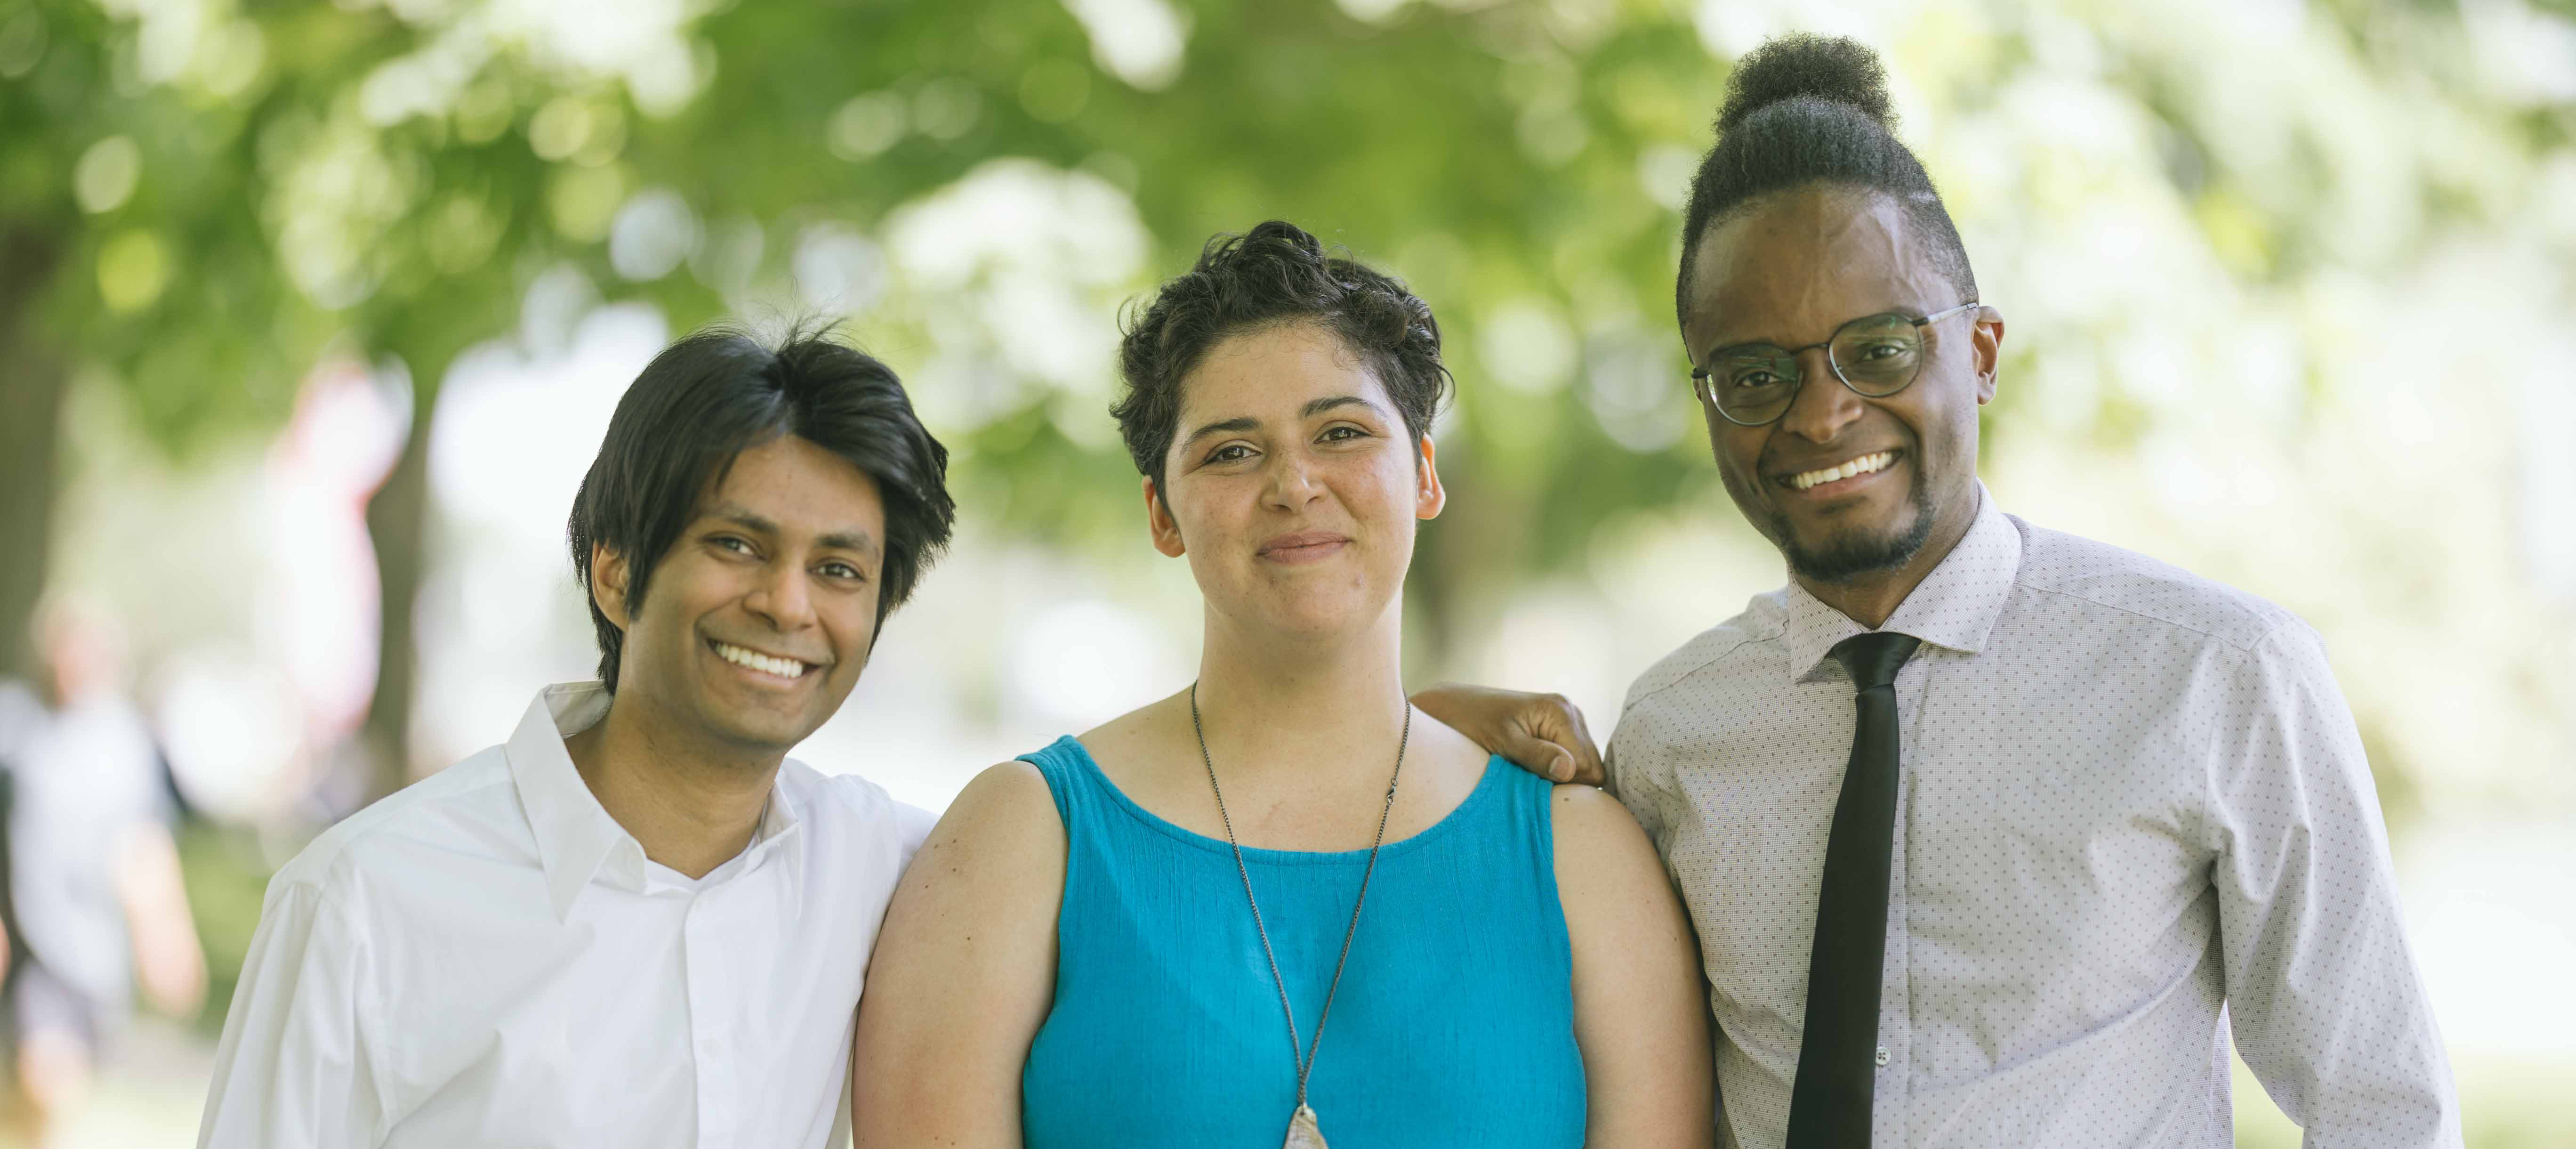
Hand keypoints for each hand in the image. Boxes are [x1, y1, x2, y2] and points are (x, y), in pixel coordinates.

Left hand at [1409, 683, 1603, 784]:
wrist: (1454, 706)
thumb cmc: (1473, 723)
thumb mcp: (1503, 743)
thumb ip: (1537, 756)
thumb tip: (1570, 771)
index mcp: (1560, 712)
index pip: (1586, 766)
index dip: (1566, 785)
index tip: (1536, 787)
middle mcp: (1571, 711)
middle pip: (1591, 766)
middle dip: (1567, 782)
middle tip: (1532, 783)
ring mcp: (1567, 719)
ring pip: (1584, 765)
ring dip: (1562, 777)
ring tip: (1529, 774)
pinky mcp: (1559, 728)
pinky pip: (1572, 758)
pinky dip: (1557, 769)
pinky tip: (1533, 769)